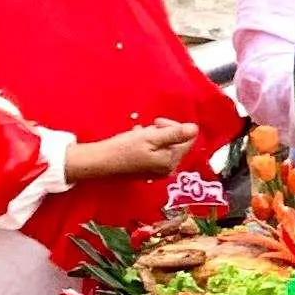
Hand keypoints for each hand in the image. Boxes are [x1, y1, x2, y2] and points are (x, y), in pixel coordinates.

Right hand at [67, 117, 199, 181]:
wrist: (99, 162)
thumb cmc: (123, 148)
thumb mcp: (151, 137)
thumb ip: (174, 134)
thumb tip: (195, 128)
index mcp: (171, 161)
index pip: (187, 138)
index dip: (174, 127)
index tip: (157, 123)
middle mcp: (167, 169)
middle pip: (176, 142)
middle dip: (162, 132)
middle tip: (146, 129)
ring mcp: (156, 171)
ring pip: (164, 145)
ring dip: (153, 136)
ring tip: (138, 134)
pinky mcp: (146, 170)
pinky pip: (154, 152)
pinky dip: (147, 143)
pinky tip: (134, 140)